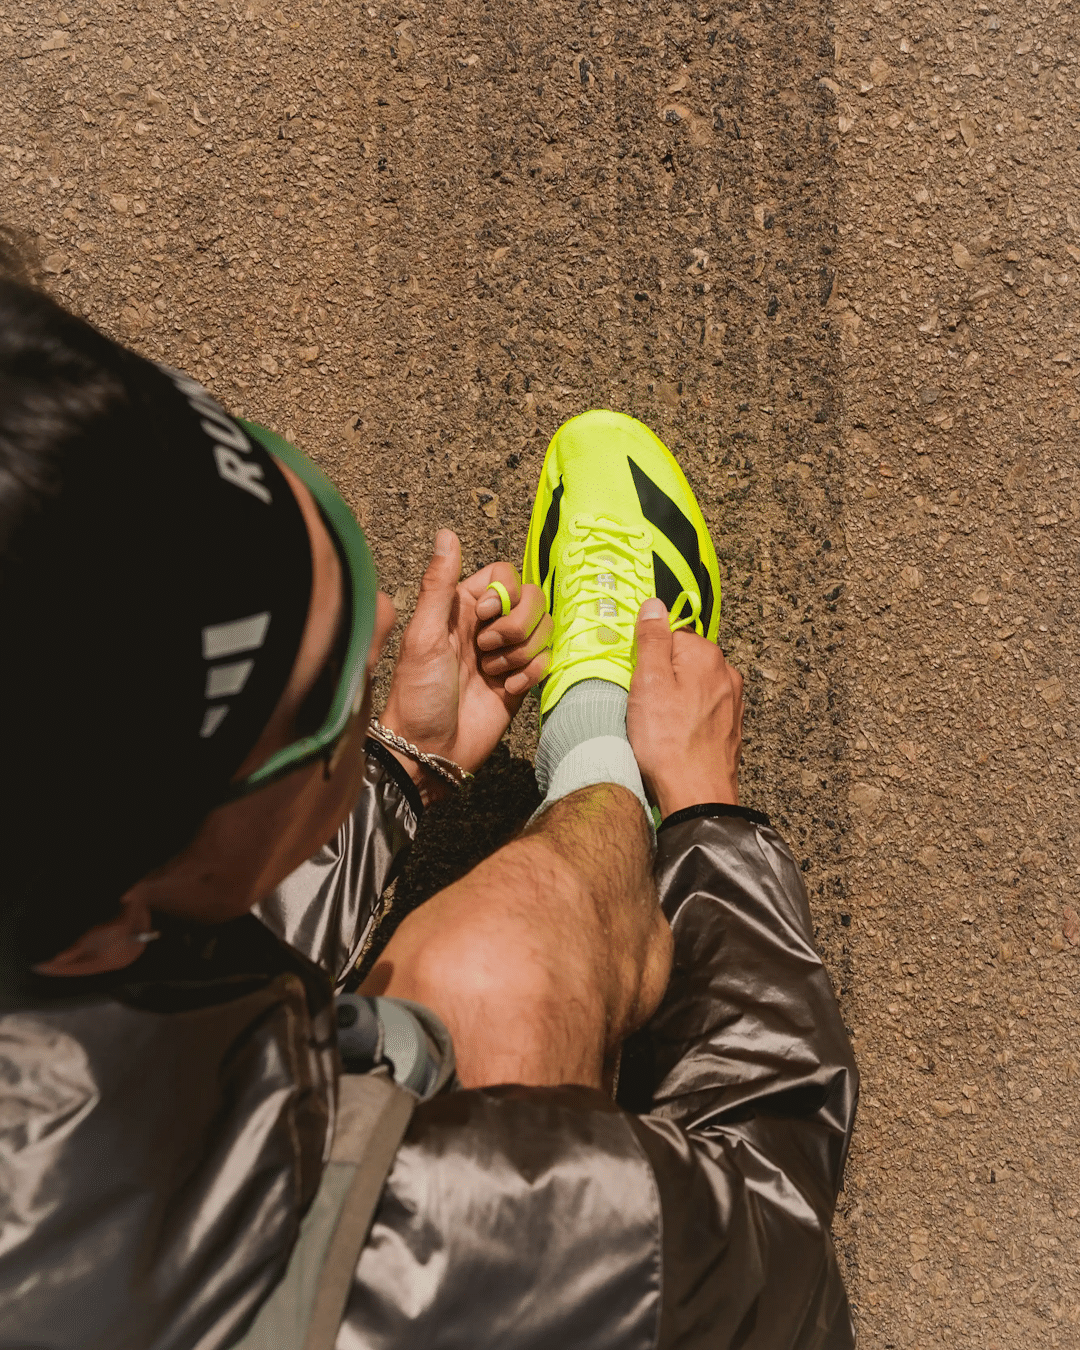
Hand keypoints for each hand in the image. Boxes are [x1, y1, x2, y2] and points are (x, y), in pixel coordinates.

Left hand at [381, 530, 552, 802]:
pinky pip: (546, 661)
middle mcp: (487, 626)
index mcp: (462, 607)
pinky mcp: (520, 681)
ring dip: (523, 652)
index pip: (505, 575)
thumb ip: (438, 585)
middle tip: (487, 651)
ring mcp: (506, 654)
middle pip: (532, 599)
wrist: (430, 751)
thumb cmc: (417, 694)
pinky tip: (507, 690)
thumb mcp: (424, 636)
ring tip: (493, 674)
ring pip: (543, 630)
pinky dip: (531, 674)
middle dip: (518, 625)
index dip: (505, 593)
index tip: (485, 616)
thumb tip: (446, 534)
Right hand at [626, 597, 743, 817]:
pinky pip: (702, 710)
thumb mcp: (647, 683)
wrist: (696, 795)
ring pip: (693, 686)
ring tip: (659, 726)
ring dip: (674, 700)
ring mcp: (732, 702)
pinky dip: (687, 719)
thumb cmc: (668, 742)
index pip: (670, 636)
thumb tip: (654, 605)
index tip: (637, 681)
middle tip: (645, 706)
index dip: (647, 658)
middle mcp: (727, 673)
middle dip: (662, 678)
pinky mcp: (731, 727)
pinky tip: (675, 738)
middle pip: (683, 661)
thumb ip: (651, 640)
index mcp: (706, 655)